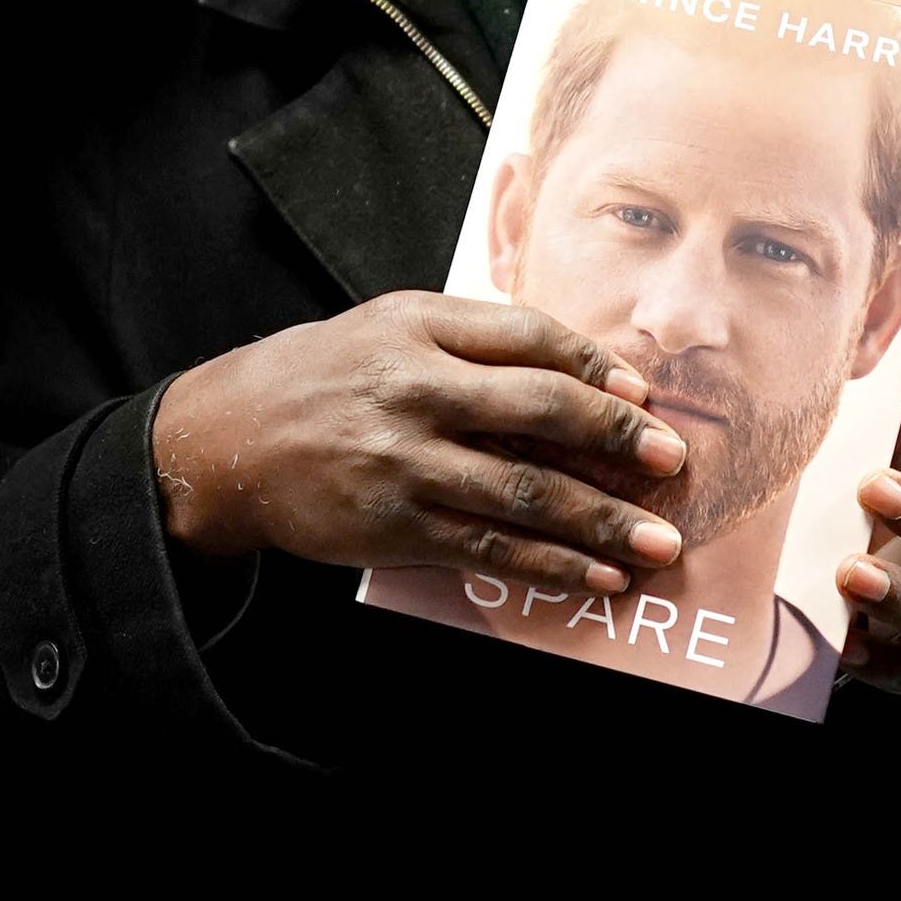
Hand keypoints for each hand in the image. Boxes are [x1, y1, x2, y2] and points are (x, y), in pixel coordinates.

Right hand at [149, 293, 687, 595]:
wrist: (227, 439)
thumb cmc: (332, 374)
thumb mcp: (397, 325)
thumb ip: (482, 337)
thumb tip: (589, 367)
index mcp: (421, 327)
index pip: (530, 338)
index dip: (596, 366)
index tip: (645, 395)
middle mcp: (415, 391)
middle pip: (538, 411)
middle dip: (616, 439)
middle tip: (674, 461)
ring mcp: (404, 463)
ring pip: (521, 492)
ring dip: (599, 521)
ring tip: (659, 543)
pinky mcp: (395, 526)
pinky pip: (487, 548)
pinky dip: (549, 566)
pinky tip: (596, 576)